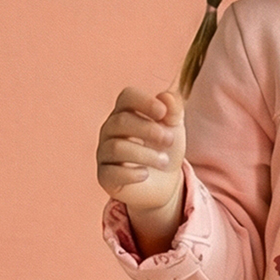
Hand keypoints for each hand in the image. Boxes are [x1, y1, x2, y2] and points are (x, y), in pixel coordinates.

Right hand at [96, 86, 186, 237]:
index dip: (144, 101)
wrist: (165, 182)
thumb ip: (174, 109)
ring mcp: (105, 153)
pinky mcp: (105, 176)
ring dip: (146, 154)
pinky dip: (132, 173)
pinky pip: (112, 172)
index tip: (163, 112)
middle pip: (121, 121)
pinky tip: (145, 174)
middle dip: (149, 130)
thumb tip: (166, 97)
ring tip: (164, 161)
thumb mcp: (174, 127)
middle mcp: (110, 130)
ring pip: (117, 147)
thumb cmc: (165, 148)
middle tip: (169, 140)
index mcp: (125, 112)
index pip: (127, 97)